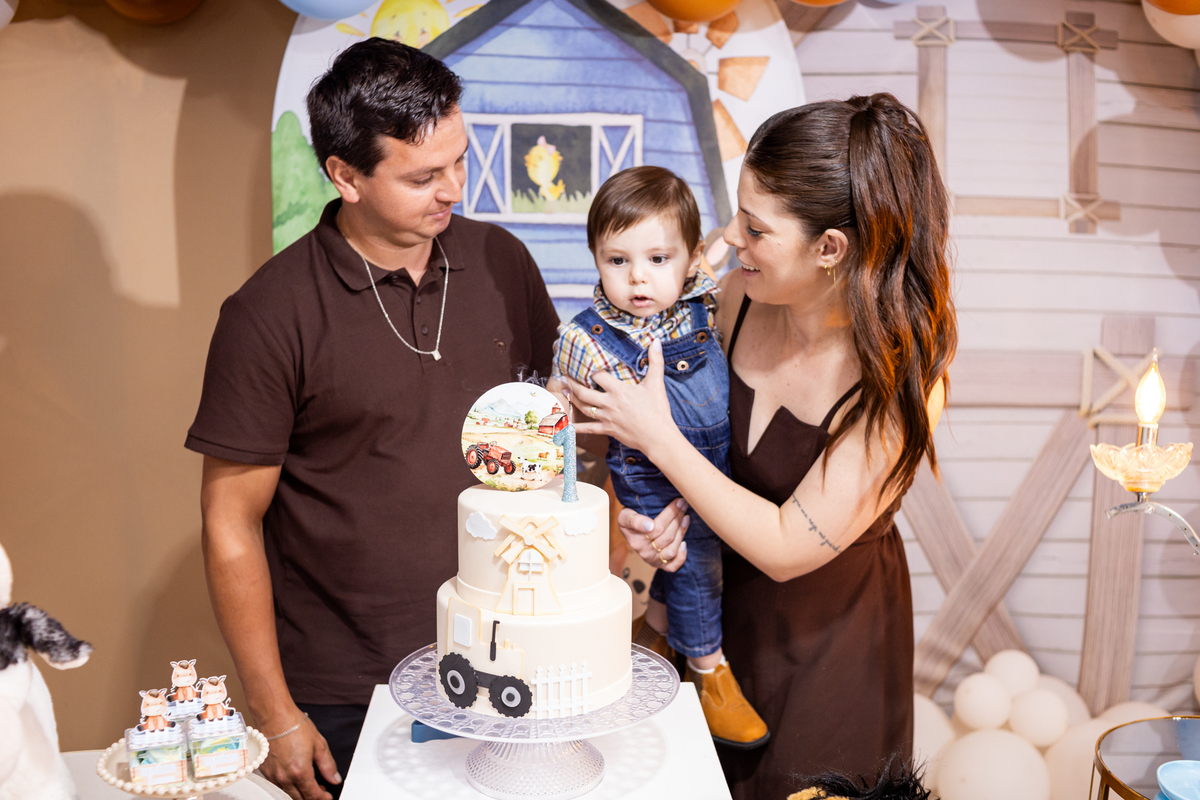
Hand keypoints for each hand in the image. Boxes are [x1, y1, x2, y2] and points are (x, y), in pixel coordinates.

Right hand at [258, 713, 340, 799]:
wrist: (274, 716)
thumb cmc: (294, 726)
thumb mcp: (319, 744)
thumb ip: (328, 765)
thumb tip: (335, 778)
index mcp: (300, 771)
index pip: (312, 795)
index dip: (322, 798)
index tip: (327, 796)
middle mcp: (285, 777)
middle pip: (299, 799)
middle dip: (312, 797)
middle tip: (320, 790)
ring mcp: (273, 776)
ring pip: (287, 794)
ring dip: (299, 793)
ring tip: (309, 783)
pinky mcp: (265, 772)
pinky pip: (278, 786)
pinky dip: (288, 786)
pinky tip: (295, 777)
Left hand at [564, 339, 675, 457]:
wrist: (658, 437)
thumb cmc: (658, 410)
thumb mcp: (656, 383)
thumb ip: (656, 361)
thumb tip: (657, 341)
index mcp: (619, 390)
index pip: (598, 376)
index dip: (589, 369)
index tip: (581, 363)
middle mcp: (609, 403)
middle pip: (585, 392)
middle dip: (573, 383)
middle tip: (564, 376)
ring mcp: (607, 418)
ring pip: (584, 408)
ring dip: (573, 399)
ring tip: (565, 391)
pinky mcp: (608, 430)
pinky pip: (589, 429)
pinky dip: (576, 428)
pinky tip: (565, 425)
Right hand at [618, 499, 689, 571]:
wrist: (631, 531)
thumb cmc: (630, 520)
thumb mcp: (625, 516)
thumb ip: (634, 520)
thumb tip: (649, 526)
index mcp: (636, 541)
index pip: (658, 527)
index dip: (670, 514)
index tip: (678, 501)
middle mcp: (645, 553)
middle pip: (667, 536)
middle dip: (678, 518)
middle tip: (683, 504)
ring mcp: (654, 560)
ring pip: (672, 549)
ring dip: (682, 532)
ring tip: (686, 518)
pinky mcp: (661, 565)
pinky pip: (673, 566)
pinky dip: (681, 556)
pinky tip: (684, 543)